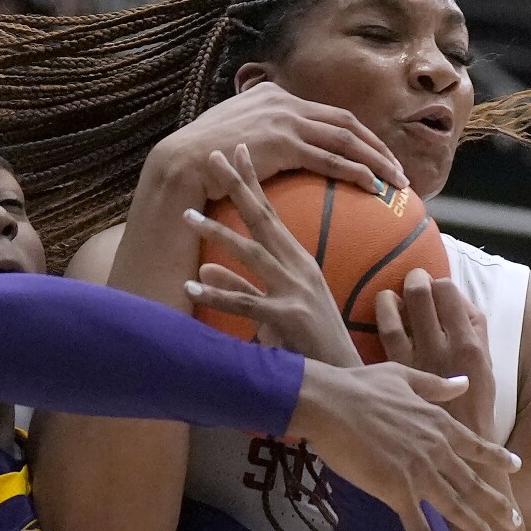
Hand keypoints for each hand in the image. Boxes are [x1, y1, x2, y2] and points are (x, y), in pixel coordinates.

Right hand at [149, 82, 407, 199]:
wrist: (180, 164)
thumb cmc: (201, 162)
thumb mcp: (233, 140)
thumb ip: (257, 139)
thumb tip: (271, 157)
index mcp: (273, 96)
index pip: (327, 114)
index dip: (356, 135)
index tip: (374, 154)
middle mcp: (283, 101)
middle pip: (345, 122)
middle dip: (376, 145)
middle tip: (397, 169)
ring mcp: (284, 119)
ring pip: (345, 138)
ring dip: (376, 160)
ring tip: (396, 181)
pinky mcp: (283, 141)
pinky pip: (330, 158)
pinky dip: (356, 171)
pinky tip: (373, 186)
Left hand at [182, 145, 361, 367]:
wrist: (343, 379)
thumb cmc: (309, 345)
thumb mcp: (274, 310)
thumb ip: (240, 288)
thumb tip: (205, 270)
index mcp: (299, 261)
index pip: (272, 213)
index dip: (253, 182)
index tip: (236, 151)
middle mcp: (299, 268)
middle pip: (263, 220)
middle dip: (237, 186)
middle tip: (212, 157)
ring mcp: (295, 292)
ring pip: (252, 254)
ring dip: (217, 233)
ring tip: (187, 215)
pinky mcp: (288, 319)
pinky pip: (246, 304)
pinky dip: (217, 295)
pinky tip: (190, 287)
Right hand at [287, 359, 522, 530]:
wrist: (329, 403)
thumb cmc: (359, 387)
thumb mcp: (403, 377)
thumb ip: (435, 385)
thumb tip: (463, 383)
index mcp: (438, 423)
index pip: (475, 445)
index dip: (496, 457)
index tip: (516, 467)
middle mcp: (437, 451)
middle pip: (472, 482)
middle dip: (495, 504)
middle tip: (515, 522)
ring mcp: (420, 475)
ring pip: (456, 508)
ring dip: (478, 528)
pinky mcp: (397, 493)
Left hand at [377, 271, 497, 441]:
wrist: (459, 447)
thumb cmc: (475, 406)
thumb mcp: (487, 367)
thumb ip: (475, 333)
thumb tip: (458, 304)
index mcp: (470, 345)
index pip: (451, 294)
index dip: (441, 284)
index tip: (438, 287)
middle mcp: (444, 347)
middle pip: (425, 296)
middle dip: (417, 280)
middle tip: (414, 278)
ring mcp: (418, 359)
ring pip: (399, 314)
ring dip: (393, 297)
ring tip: (392, 294)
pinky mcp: (399, 372)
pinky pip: (387, 335)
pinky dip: (384, 317)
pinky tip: (384, 311)